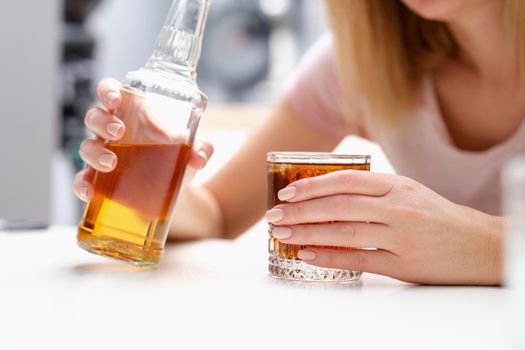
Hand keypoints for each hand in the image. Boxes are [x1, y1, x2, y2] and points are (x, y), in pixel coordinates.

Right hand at [73, 77, 212, 202]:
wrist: (173, 193)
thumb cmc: (176, 159)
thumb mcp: (190, 153)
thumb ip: (200, 150)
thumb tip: (199, 158)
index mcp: (131, 113)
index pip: (111, 92)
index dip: (108, 90)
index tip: (116, 99)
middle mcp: (112, 131)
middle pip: (94, 116)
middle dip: (102, 121)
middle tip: (118, 132)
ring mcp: (103, 155)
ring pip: (86, 146)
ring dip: (94, 153)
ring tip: (111, 163)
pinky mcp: (100, 180)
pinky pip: (82, 179)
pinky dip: (82, 185)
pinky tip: (90, 192)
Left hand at [265, 170, 502, 284]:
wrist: (480, 244)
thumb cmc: (438, 217)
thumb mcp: (409, 191)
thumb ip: (373, 190)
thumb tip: (328, 192)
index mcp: (396, 185)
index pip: (345, 181)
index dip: (312, 185)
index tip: (287, 191)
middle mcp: (397, 207)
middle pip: (338, 205)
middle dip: (301, 209)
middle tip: (275, 214)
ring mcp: (400, 235)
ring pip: (343, 231)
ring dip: (307, 231)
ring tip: (283, 233)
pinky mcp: (403, 263)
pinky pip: (358, 258)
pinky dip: (329, 256)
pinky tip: (307, 253)